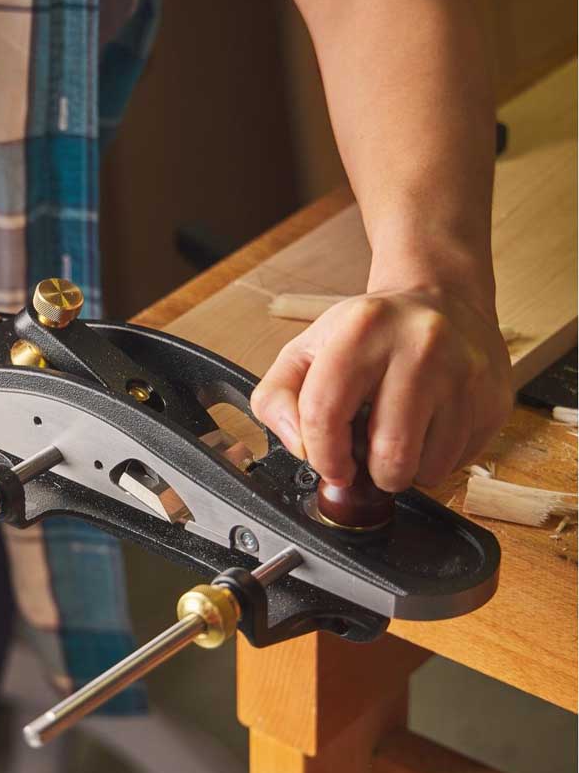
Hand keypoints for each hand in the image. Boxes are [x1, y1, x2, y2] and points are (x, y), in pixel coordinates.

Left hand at [250, 266, 512, 492]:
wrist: (442, 298)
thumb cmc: (367, 335)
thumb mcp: (305, 351)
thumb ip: (276, 398)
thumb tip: (299, 446)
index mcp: (363, 327)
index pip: (325, 412)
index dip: (321, 455)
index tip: (329, 467)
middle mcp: (422, 344)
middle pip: (389, 453)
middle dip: (371, 474)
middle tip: (367, 459)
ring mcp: (466, 371)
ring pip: (429, 468)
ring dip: (406, 471)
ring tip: (398, 438)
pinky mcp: (495, 397)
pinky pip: (459, 462)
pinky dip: (436, 461)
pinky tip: (428, 430)